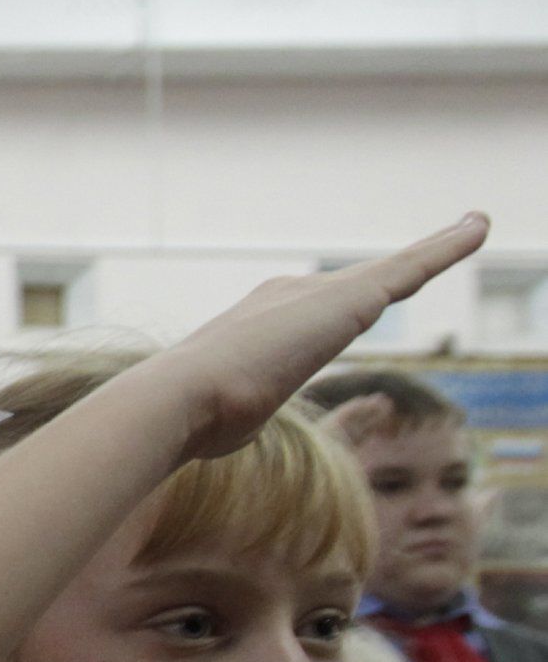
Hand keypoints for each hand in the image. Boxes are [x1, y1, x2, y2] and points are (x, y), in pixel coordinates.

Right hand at [153, 216, 485, 458]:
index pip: (317, 310)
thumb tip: (219, 434)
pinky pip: (413, 266)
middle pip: (360, 281)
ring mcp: (318, 293)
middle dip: (400, 267)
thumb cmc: (199, 419)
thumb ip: (240, 413)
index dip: (344, 305)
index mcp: (261, 321)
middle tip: (442, 246)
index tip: (365, 301)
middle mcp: (288, 295)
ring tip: (472, 227)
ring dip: (436, 248)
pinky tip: (478, 227)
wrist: (183, 397)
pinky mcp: (352, 298)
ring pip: (394, 268)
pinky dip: (448, 246)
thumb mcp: (229, 417)